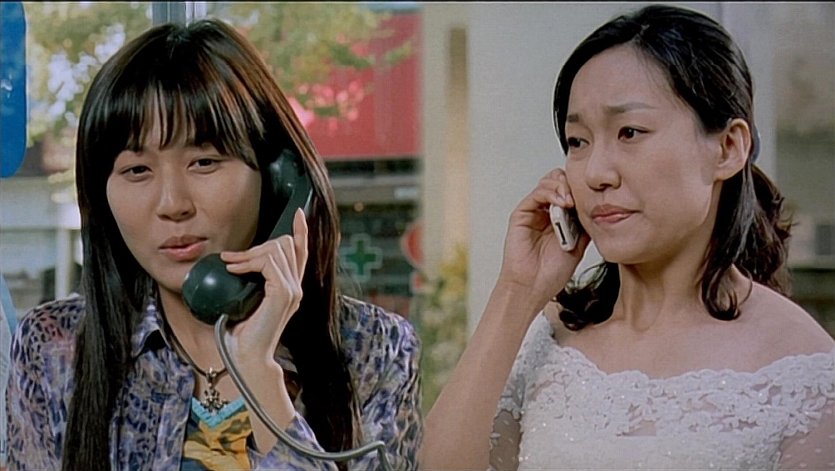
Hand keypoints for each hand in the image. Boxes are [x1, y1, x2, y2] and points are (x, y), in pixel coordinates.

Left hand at [219, 208, 308, 366]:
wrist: (247, 357)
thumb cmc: (242, 335)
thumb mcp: (247, 301)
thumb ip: (251, 283)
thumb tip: (234, 263)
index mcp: (291, 289)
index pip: (302, 253)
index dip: (301, 232)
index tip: (300, 214)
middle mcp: (296, 287)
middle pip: (286, 245)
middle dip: (258, 245)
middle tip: (233, 258)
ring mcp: (293, 290)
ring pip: (276, 250)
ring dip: (250, 253)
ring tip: (231, 264)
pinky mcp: (284, 293)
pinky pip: (268, 262)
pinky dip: (248, 262)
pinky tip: (234, 268)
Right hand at [497, 168, 589, 309]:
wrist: (534, 287)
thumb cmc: (551, 273)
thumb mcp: (579, 246)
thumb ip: (585, 227)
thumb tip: (600, 210)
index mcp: (560, 218)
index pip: (570, 190)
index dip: (580, 188)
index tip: (593, 197)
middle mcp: (545, 212)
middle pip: (558, 181)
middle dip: (571, 183)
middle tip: (580, 196)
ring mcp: (533, 212)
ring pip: (547, 183)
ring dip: (562, 187)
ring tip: (571, 201)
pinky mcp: (521, 215)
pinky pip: (536, 195)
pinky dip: (550, 193)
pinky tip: (562, 202)